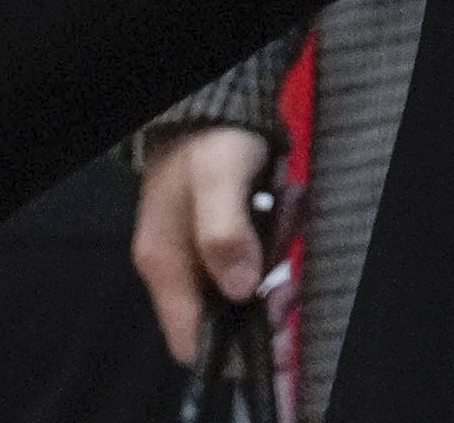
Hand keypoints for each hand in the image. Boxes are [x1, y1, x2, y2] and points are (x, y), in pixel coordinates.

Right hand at [130, 124, 278, 365]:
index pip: (188, 342)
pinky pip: (250, 261)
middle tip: (289, 286)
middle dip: (262, 308)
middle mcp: (177, 267)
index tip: (272, 337)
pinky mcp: (218, 237)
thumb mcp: (219, 180)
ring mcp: (197, 253)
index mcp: (164, 264)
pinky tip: (283, 215)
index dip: (229, 352)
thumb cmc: (208, 138)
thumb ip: (225, 234)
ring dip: (272, 270)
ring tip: (286, 230)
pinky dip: (272, 245)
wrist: (210, 101)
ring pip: (241, 291)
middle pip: (222, 322)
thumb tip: (240, 290)